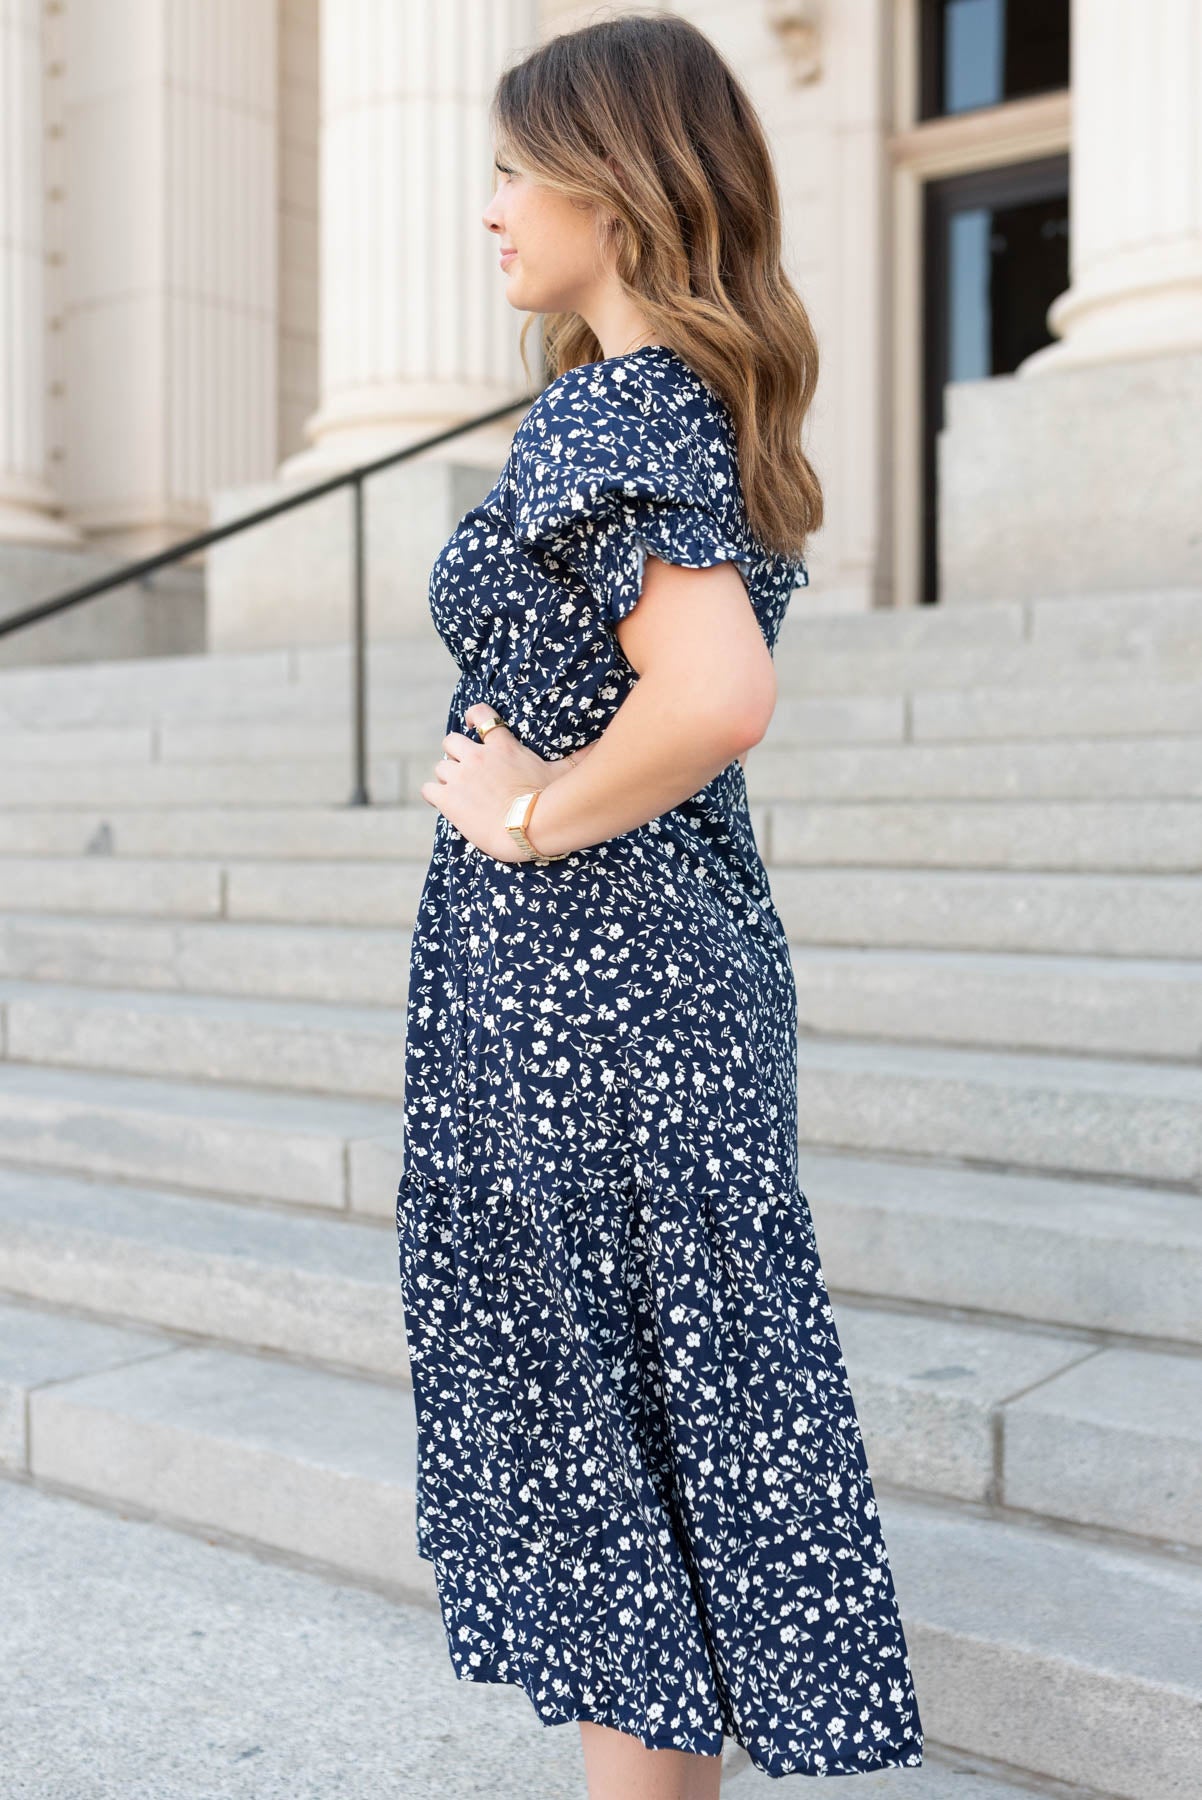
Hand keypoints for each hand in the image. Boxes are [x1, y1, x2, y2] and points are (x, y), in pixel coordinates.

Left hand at [420, 704, 598, 860]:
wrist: (528, 828)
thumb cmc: (550, 801)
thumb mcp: (565, 773)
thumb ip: (580, 755)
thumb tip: (604, 742)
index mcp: (502, 746)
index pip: (479, 715)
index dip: (473, 719)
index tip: (473, 730)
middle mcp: (477, 756)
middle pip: (451, 741)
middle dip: (456, 755)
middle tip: (467, 772)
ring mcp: (460, 776)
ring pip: (440, 767)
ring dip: (447, 779)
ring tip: (460, 794)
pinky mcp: (447, 799)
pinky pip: (429, 789)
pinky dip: (435, 796)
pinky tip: (446, 805)